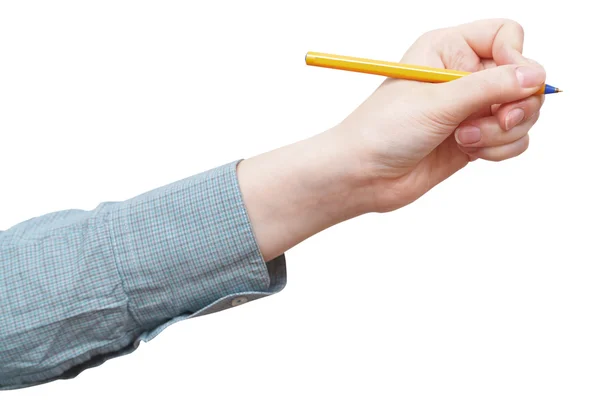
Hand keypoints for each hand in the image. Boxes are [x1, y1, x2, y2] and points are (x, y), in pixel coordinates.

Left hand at [238, 18, 546, 260]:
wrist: (362, 175)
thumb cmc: (383, 130)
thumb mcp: (437, 102)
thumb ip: (489, 87)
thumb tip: (536, 75)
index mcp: (448, 49)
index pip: (506, 36)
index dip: (516, 58)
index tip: (510, 84)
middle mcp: (463, 75)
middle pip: (523, 77)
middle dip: (515, 104)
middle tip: (496, 120)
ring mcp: (470, 109)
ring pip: (522, 112)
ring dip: (504, 130)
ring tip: (466, 139)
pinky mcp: (474, 138)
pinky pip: (513, 139)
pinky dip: (501, 148)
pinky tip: (470, 152)